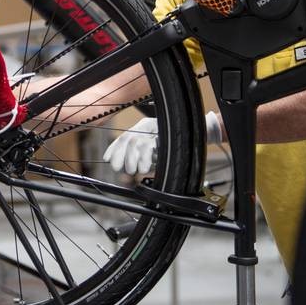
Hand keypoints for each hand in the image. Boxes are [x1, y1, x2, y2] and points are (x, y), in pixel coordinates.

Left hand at [103, 112, 223, 174]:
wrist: (197, 137)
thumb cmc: (175, 148)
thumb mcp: (154, 156)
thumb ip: (139, 163)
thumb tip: (124, 178)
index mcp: (143, 128)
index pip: (123, 137)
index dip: (114, 148)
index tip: (108, 160)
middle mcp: (148, 126)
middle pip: (128, 138)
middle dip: (121, 156)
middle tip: (122, 169)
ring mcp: (157, 129)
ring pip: (137, 142)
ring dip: (132, 160)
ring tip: (134, 171)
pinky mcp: (165, 135)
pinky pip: (150, 146)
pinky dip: (144, 159)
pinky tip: (143, 168)